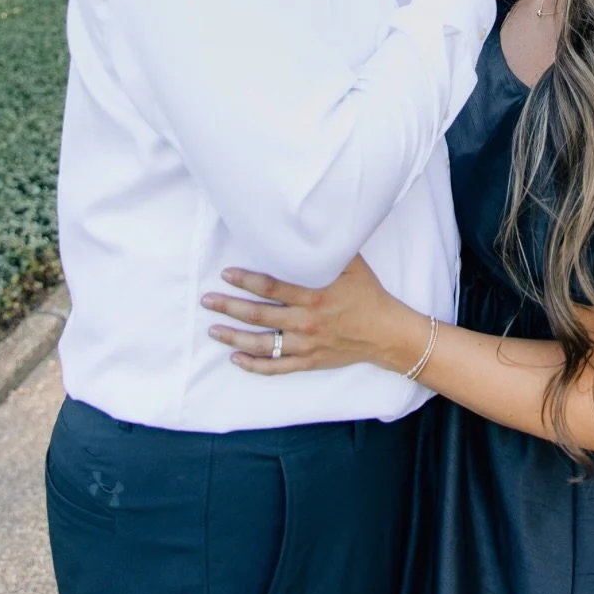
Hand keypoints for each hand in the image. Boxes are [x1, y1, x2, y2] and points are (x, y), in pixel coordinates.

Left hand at [201, 256, 428, 376]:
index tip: (226, 274)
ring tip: (213, 330)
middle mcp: (305, 321)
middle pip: (258, 315)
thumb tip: (310, 226)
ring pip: (261, 344)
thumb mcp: (352, 264)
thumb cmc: (368, 294)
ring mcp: (304, 345)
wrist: (386, 333)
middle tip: (207, 300)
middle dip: (229, 306)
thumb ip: (328, 249)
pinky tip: (235, 359)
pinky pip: (275, 367)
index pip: (270, 287)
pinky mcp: (308, 362)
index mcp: (313, 296)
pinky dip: (253, 365)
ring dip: (233, 337)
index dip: (245, 280)